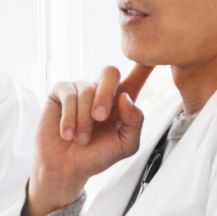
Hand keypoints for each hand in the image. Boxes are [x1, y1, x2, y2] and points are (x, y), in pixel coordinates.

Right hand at [23, 64, 152, 215]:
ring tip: (82, 138)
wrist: (66, 168)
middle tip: (100, 118)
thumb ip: (135, 122)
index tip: (156, 48)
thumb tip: (126, 98)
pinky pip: (68, 94)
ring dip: (84, 118)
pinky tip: (68, 133)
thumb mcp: (125, 145)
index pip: (137, 74)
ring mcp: (80, 89)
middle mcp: (102, 90)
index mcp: (122, 101)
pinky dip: (69, 116)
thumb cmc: (96, 156)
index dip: (145, 61)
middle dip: (105, 95)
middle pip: (110, 71)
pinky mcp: (60, 92)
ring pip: (87, 89)